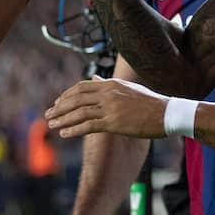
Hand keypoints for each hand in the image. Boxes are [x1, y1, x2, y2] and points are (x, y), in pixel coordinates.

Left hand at [45, 77, 167, 138]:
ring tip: (52, 125)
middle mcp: (108, 93)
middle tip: (48, 114)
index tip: (57, 103)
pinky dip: (74, 129)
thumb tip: (94, 80)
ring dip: (63, 119)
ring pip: (79, 112)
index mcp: (111, 84)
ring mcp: (110, 108)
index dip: (67, 95)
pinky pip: (88, 126)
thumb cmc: (149, 102)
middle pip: (76, 99)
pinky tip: (65, 134)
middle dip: (60, 107)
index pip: (81, 87)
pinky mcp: (113, 123)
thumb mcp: (127, 88)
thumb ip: (108, 84)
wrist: (166, 113)